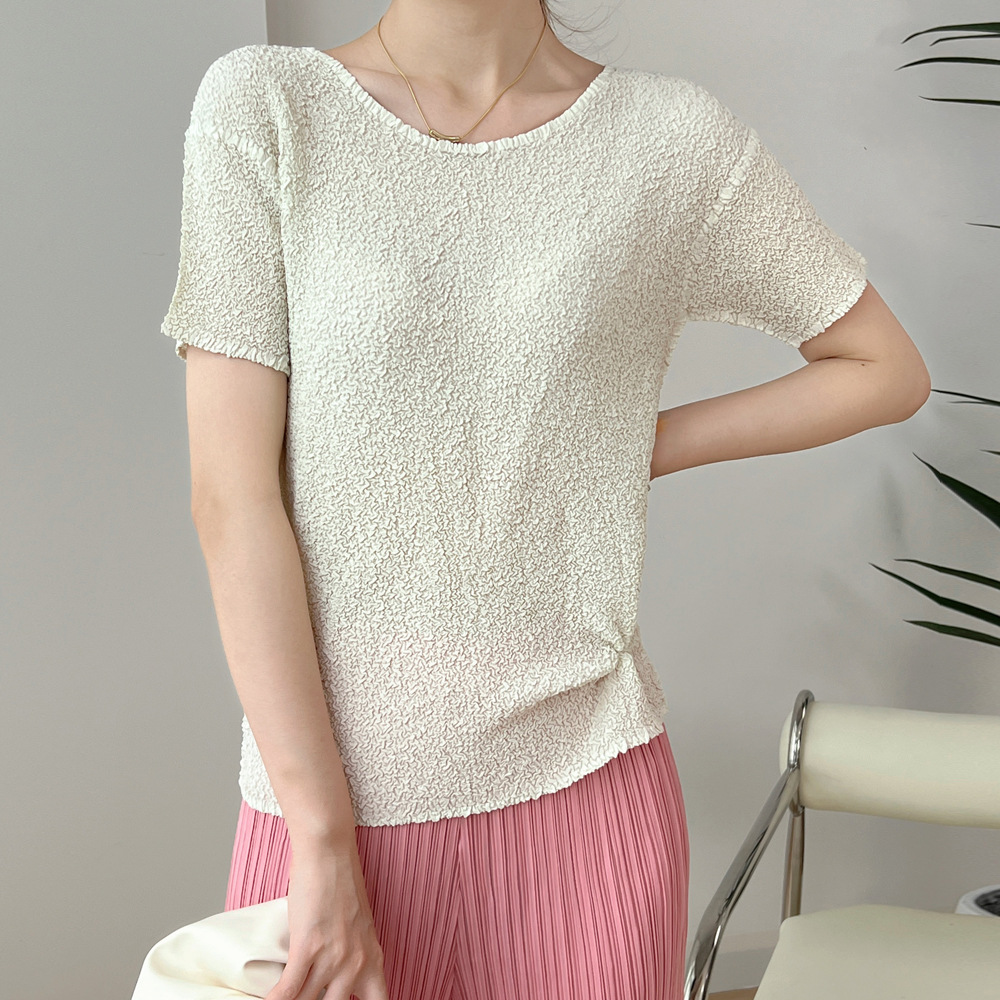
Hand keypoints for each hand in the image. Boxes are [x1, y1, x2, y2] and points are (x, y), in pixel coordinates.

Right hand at [264, 839, 388, 999]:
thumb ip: (355, 957)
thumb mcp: (360, 927)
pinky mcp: (308, 946)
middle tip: (305, 999)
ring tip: (284, 998)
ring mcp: (333, 957)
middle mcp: (356, 963)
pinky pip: (288, 990)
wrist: (329, 852)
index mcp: (372, 959)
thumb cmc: (342, 884)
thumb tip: (338, 981)